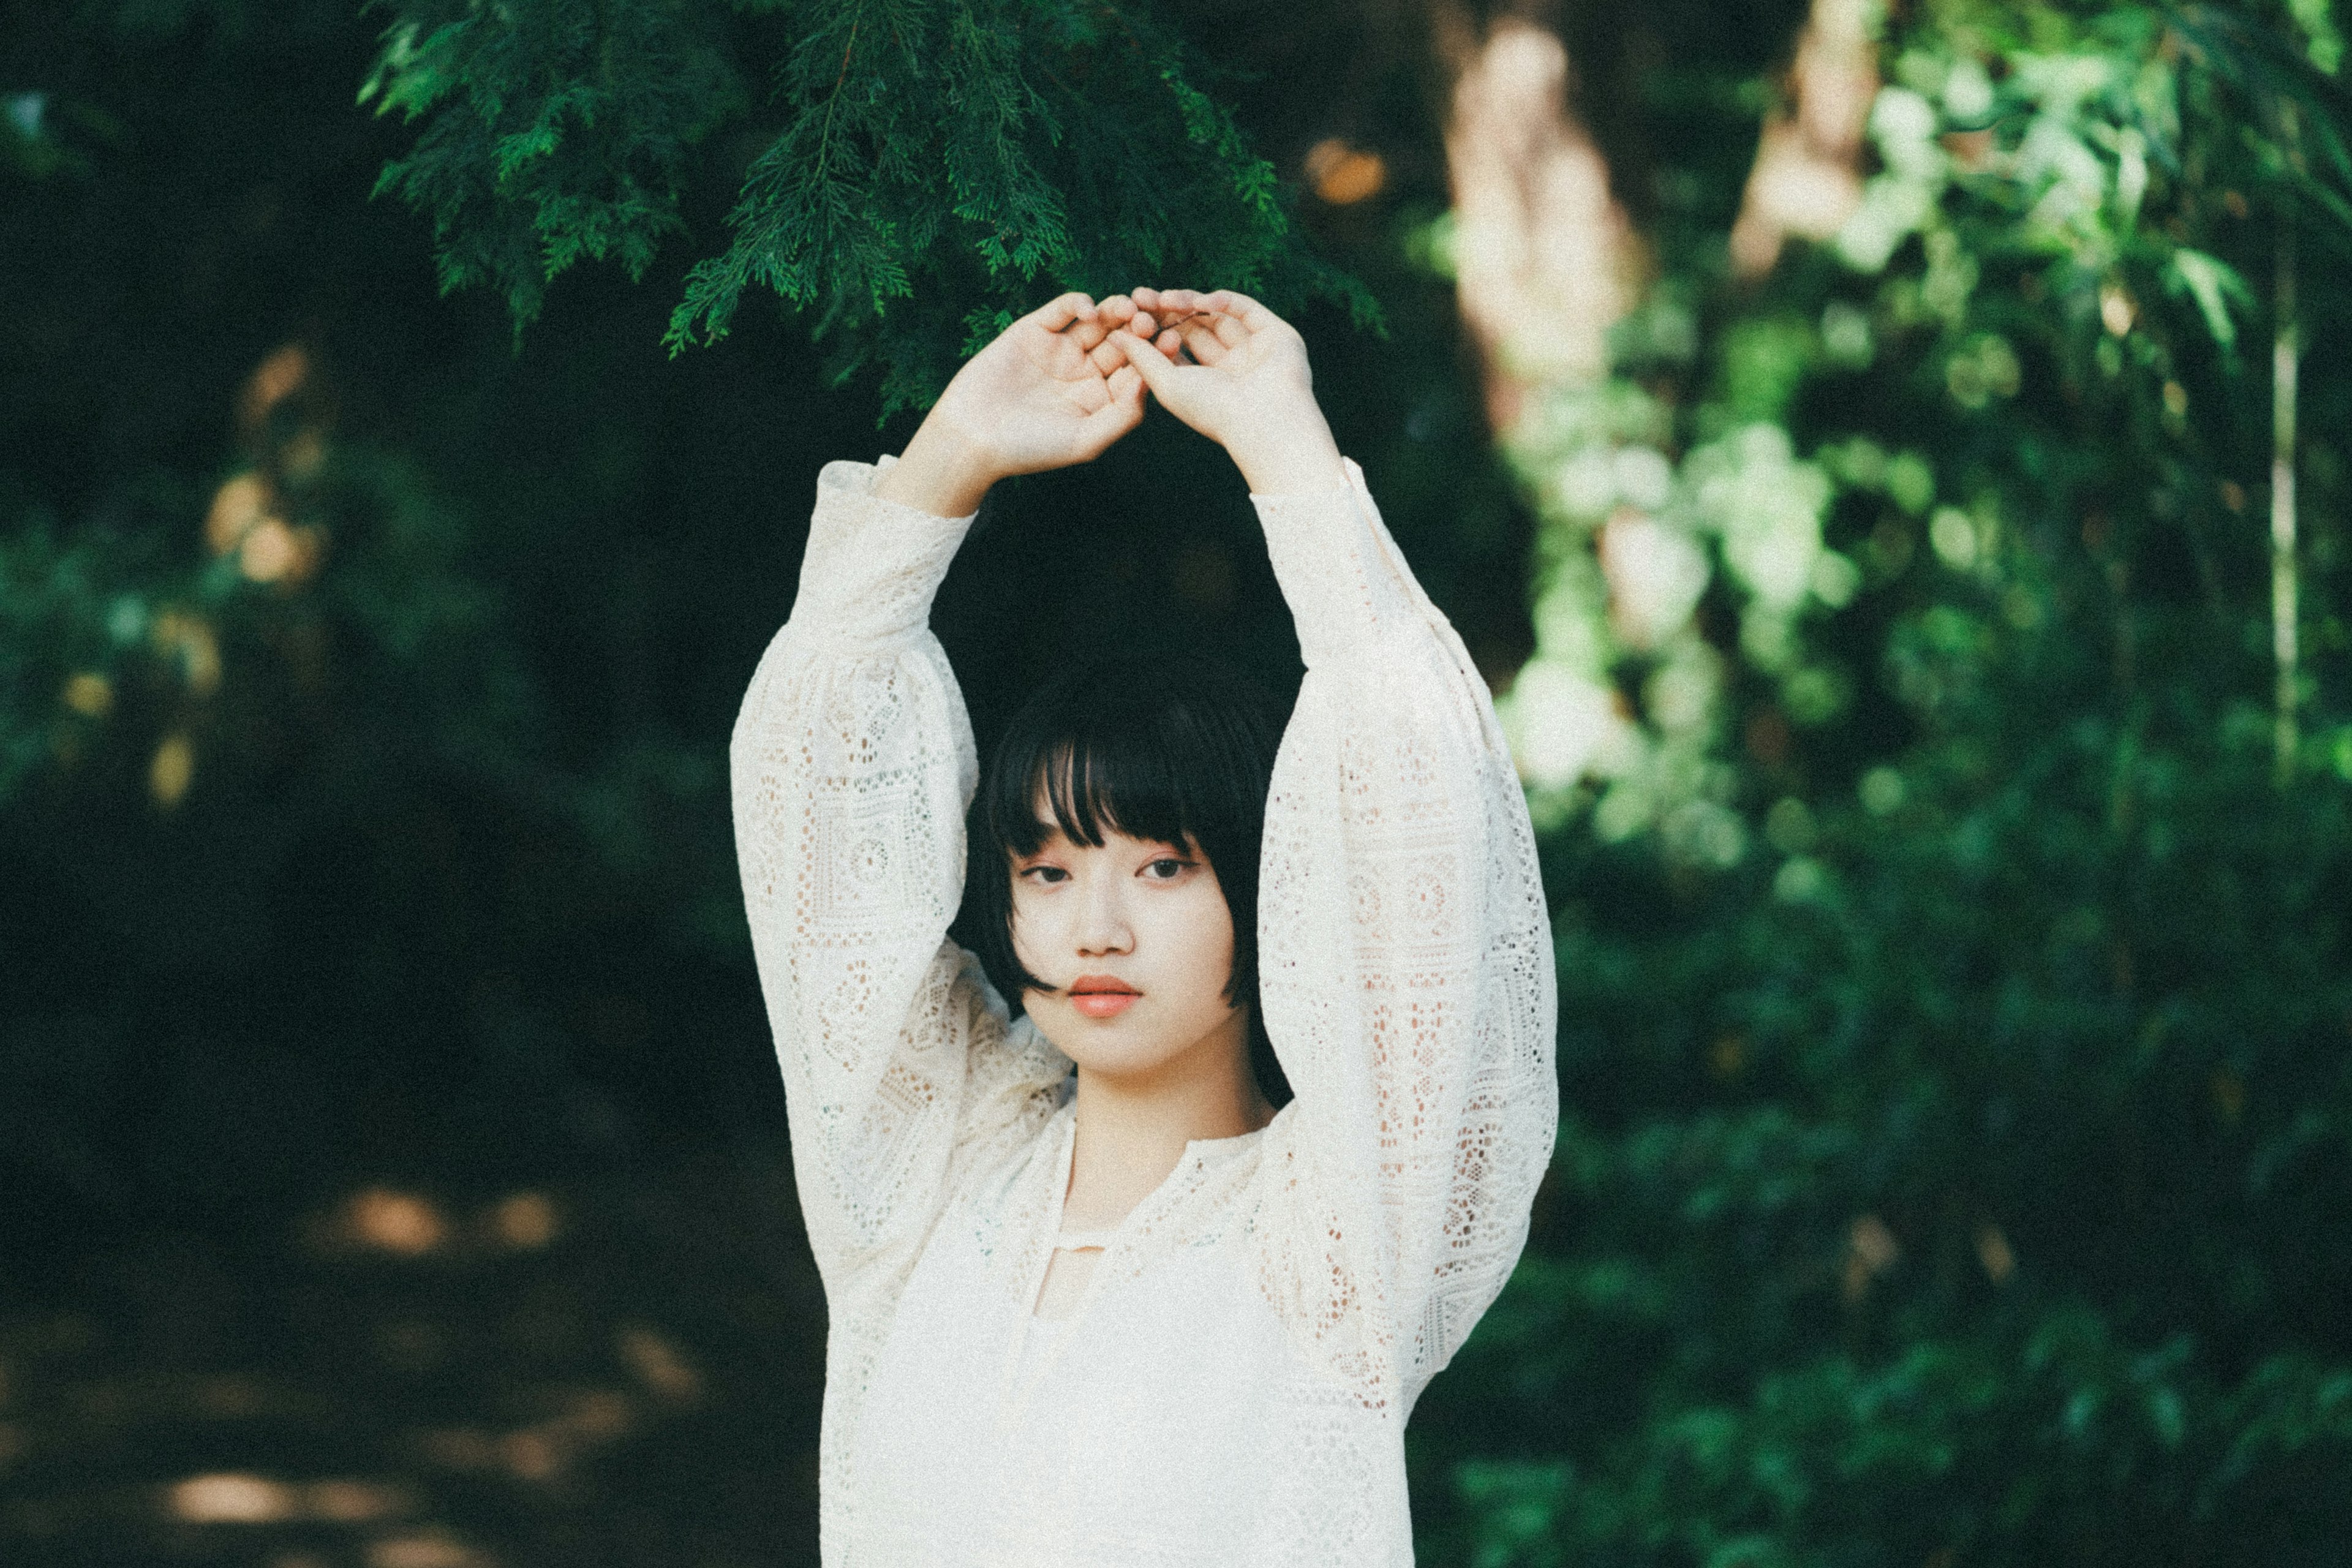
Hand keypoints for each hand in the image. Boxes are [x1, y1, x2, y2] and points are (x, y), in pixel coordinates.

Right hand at [876, 292, 1165, 515]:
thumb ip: (1123, 415)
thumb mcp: (1086, 441)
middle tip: (1151, 321)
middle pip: (1122, 341)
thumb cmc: (1030, 449)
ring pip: (1098, 321)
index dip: (1156, 355)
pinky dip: (1079, 304)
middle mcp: (1086, 370)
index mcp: (1103, 397)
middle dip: (1139, 329)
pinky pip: (1063, 310)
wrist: (973, 438)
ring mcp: (1061, 348)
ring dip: (1116, 311)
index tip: (1173, 344)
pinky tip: (1091, 311)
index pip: (1137, 369)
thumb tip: (1151, 382)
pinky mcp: (1035, 330)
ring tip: (1127, 309)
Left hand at [1106, 289, 1347, 494]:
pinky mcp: (1275, 334)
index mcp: (1205, 382)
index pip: (1175, 348)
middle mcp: (1230, 365)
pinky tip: (1201, 300)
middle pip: (1193, 328)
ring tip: (1165, 298)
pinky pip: (1245, 309)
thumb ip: (1142, 358)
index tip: (1128, 314)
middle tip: (1140, 296)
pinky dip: (1223, 301)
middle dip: (1166, 311)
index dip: (1152, 329)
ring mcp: (1253, 349)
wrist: (1264, 420)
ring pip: (1216, 315)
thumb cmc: (1212, 411)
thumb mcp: (1167, 384)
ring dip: (1189, 303)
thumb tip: (1113, 336)